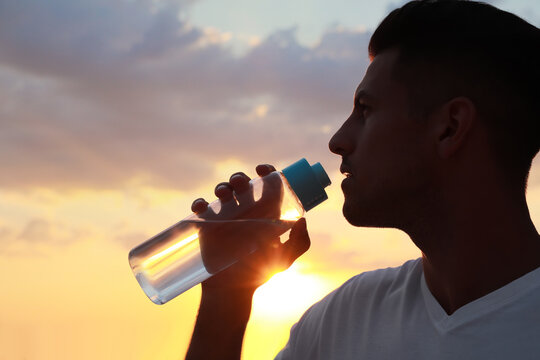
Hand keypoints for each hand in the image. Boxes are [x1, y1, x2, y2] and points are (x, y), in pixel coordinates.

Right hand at [191, 164, 310, 294]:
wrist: (233, 290)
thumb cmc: (260, 273)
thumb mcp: (285, 258)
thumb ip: (300, 243)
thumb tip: (303, 220)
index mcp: (264, 212)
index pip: (265, 185)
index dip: (266, 172)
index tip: (262, 169)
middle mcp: (244, 211)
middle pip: (241, 184)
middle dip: (239, 178)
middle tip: (241, 184)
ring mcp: (224, 217)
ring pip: (222, 192)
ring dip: (222, 186)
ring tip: (224, 194)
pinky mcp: (206, 226)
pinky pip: (201, 209)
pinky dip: (199, 203)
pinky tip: (202, 207)